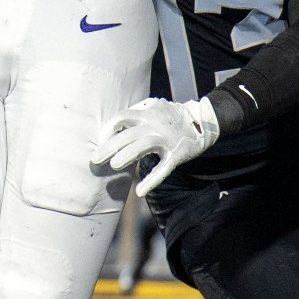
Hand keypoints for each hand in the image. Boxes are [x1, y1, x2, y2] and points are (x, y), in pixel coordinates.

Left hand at [94, 97, 220, 198]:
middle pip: (128, 134)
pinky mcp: (176, 154)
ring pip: (143, 146)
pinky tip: (140, 191)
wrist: (203, 120)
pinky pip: (163, 168)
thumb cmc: (172, 116)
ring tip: (113, 165)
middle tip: (95, 159)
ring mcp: (166, 139)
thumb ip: (137, 112)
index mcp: (147, 112)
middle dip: (109, 146)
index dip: (108, 129)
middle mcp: (155, 124)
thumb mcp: (155, 107)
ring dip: (127, 156)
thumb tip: (114, 124)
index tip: (101, 140)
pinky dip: (152, 180)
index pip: (121, 117)